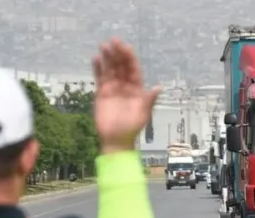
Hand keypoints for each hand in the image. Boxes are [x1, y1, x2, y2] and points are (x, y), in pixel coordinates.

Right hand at [92, 38, 161, 153]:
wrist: (116, 139)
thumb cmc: (132, 128)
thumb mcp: (143, 113)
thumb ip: (148, 100)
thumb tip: (158, 87)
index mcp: (137, 89)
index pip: (133, 69)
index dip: (130, 58)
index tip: (126, 47)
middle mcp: (125, 86)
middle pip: (121, 66)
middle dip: (118, 53)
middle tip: (114, 41)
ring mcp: (113, 88)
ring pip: (110, 69)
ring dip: (107, 57)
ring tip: (103, 45)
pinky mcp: (102, 93)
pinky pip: (100, 77)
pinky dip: (97, 68)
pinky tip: (95, 58)